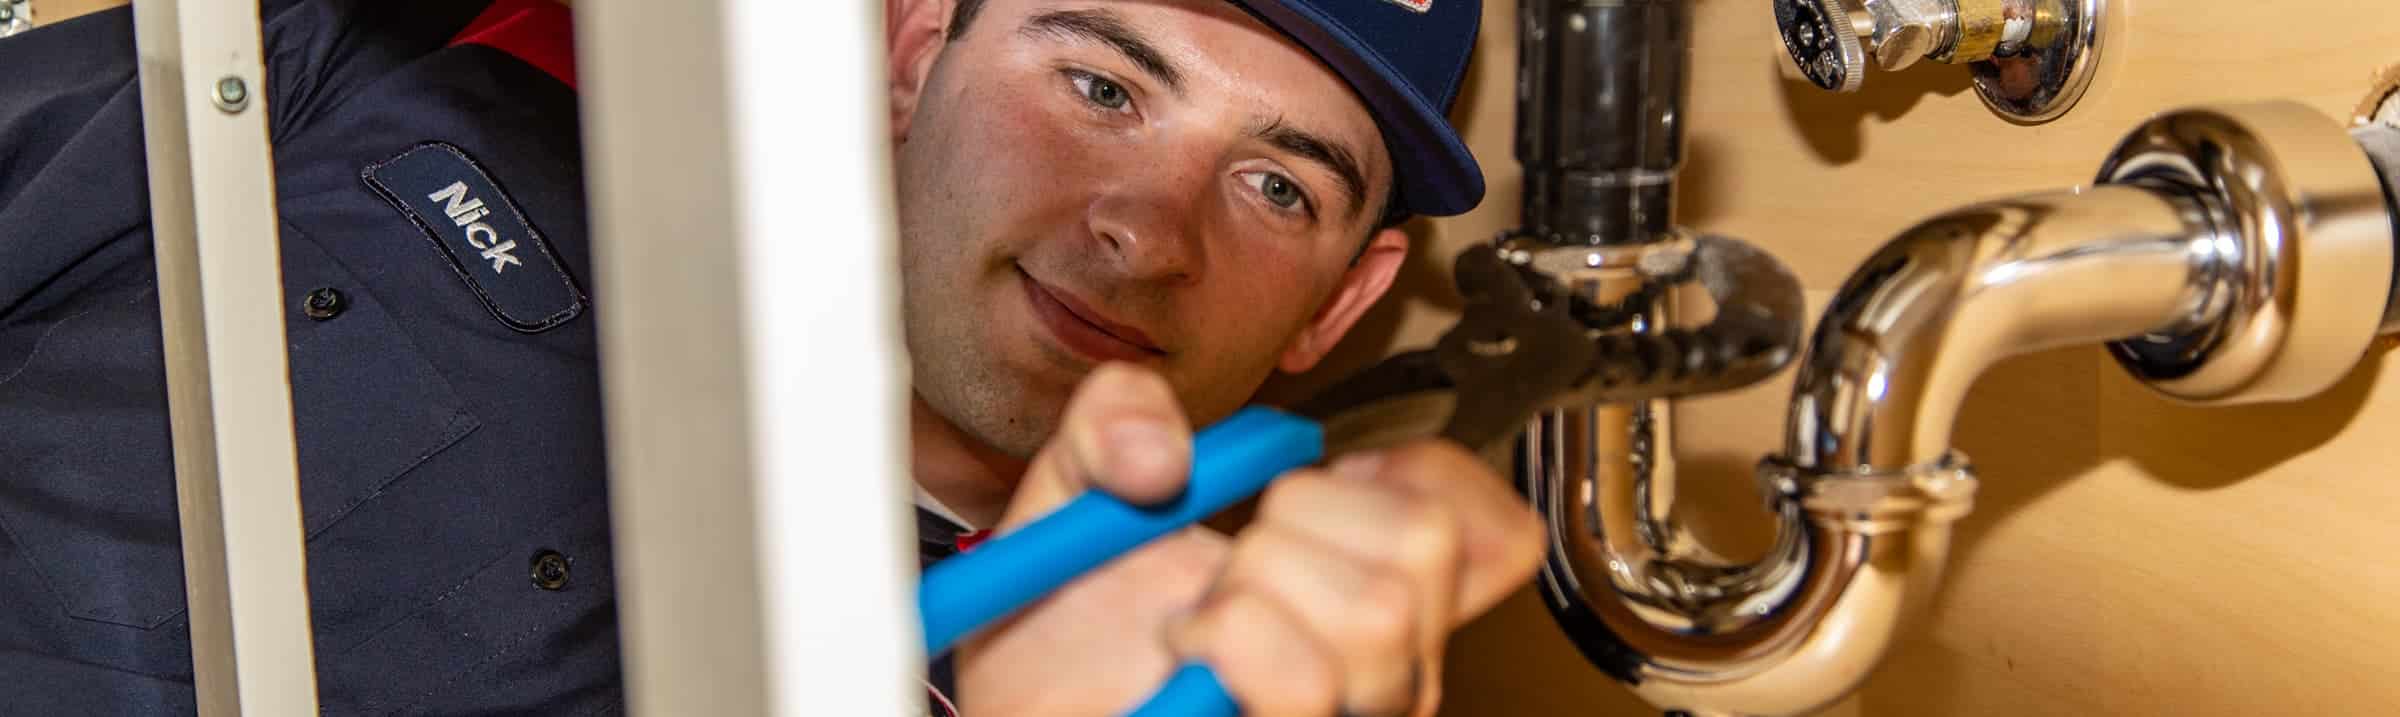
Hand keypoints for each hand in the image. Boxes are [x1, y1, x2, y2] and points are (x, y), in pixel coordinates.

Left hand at [952, 364, 1544, 715]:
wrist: (1028, 709)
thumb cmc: (1067, 628)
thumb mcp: (1080, 485)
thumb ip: (1116, 416)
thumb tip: (1162, 454)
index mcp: (1364, 587)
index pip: (1499, 531)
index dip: (1432, 476)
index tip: (1327, 477)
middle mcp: (1384, 665)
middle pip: (1432, 547)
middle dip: (1305, 519)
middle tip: (1233, 558)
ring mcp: (1346, 712)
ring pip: (1382, 614)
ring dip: (1257, 588)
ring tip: (1198, 618)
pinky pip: (1307, 682)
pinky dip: (1236, 641)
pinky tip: (1190, 653)